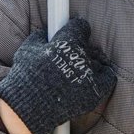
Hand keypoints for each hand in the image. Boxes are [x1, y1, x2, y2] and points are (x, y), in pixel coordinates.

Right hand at [0, 19, 116, 133]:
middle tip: (67, 58)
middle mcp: (81, 55)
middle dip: (77, 49)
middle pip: (86, 45)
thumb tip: (46, 32)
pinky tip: (91, 78)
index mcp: (67, 41)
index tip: (71, 32)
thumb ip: (40, 38)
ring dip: (86, 64)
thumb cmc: (25, 77)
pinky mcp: (94, 92)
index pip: (80, 26)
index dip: (74, 29)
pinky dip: (101, 76)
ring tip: (73, 73)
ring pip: (95, 61)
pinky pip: (107, 77)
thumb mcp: (26, 50)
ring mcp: (89, 74)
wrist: (28, 108)